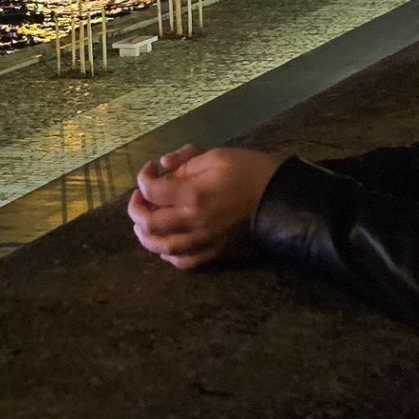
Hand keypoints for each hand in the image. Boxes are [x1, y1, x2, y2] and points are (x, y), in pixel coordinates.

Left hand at [129, 144, 282, 270]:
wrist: (281, 199)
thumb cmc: (250, 172)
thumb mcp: (218, 156)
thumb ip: (186, 162)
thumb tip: (164, 168)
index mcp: (193, 195)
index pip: (151, 191)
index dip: (144, 178)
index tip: (152, 169)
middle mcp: (193, 222)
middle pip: (149, 223)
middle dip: (137, 208)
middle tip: (140, 198)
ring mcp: (203, 241)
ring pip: (161, 247)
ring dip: (146, 235)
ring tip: (144, 223)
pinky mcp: (214, 253)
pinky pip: (183, 262)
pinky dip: (168, 255)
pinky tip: (167, 245)